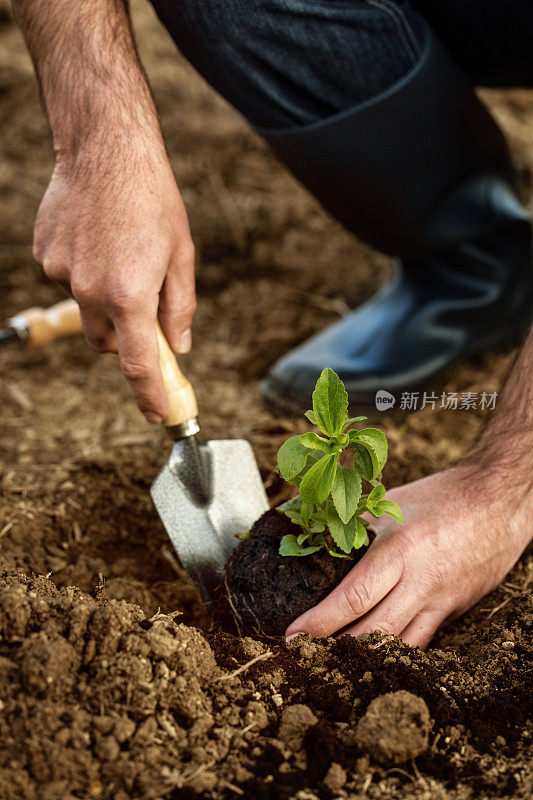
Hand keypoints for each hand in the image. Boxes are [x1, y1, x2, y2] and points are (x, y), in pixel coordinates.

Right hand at [33, 138, 195, 422]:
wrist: (106, 147)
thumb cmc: (153, 198)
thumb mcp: (181, 255)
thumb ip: (180, 308)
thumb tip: (178, 346)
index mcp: (130, 295)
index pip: (139, 364)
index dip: (150, 395)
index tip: (158, 414)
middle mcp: (91, 291)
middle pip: (106, 342)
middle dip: (124, 338)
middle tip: (141, 310)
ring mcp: (62, 273)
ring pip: (86, 309)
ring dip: (104, 299)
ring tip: (119, 252)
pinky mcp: (45, 255)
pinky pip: (68, 278)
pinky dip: (85, 271)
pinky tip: (97, 237)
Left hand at [285, 461, 530, 647]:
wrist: (498, 502)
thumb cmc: (441, 497)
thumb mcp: (391, 504)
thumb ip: (355, 527)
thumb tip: (313, 541)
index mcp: (400, 549)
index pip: (354, 596)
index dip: (320, 621)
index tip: (293, 634)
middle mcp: (421, 581)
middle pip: (373, 631)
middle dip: (334, 649)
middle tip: (303, 656)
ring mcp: (440, 600)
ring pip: (397, 645)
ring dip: (363, 657)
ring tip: (330, 662)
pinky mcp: (453, 610)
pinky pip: (420, 642)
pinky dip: (393, 652)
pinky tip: (371, 656)